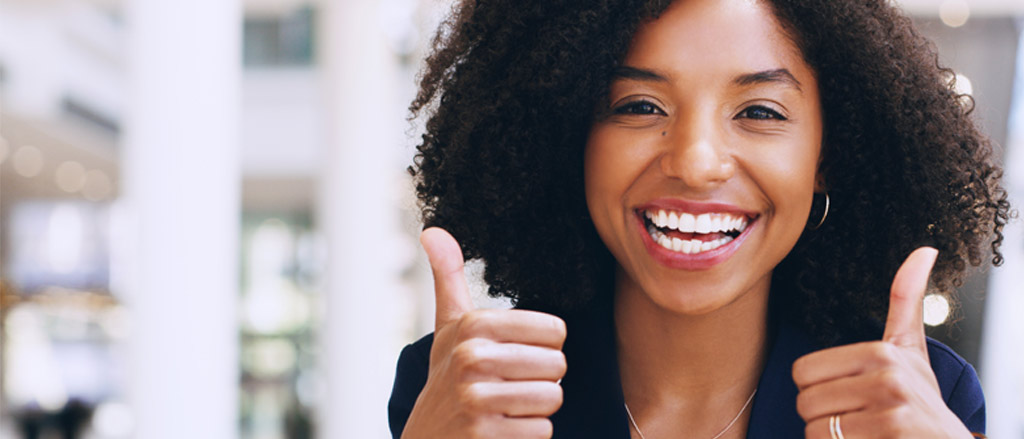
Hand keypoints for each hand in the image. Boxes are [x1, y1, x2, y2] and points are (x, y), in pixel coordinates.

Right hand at [402, 228, 567, 438]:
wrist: (426, 437)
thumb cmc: (448, 375)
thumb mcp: (449, 325)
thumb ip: (448, 276)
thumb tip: (433, 230)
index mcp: (473, 326)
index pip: (555, 330)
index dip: (543, 347)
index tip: (515, 355)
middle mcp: (472, 359)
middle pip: (558, 365)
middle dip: (542, 380)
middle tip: (512, 385)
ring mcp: (476, 400)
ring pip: (552, 398)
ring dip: (537, 408)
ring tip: (508, 406)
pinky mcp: (485, 435)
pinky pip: (542, 430)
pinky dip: (529, 433)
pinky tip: (503, 429)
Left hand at [792, 247, 972, 437]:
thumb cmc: (919, 398)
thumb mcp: (911, 348)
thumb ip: (906, 300)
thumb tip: (924, 250)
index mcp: (880, 352)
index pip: (801, 372)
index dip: (816, 389)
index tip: (847, 392)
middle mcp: (887, 378)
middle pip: (805, 402)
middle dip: (823, 416)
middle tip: (855, 417)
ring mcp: (891, 412)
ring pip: (815, 429)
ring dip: (831, 438)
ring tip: (862, 432)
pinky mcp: (893, 437)